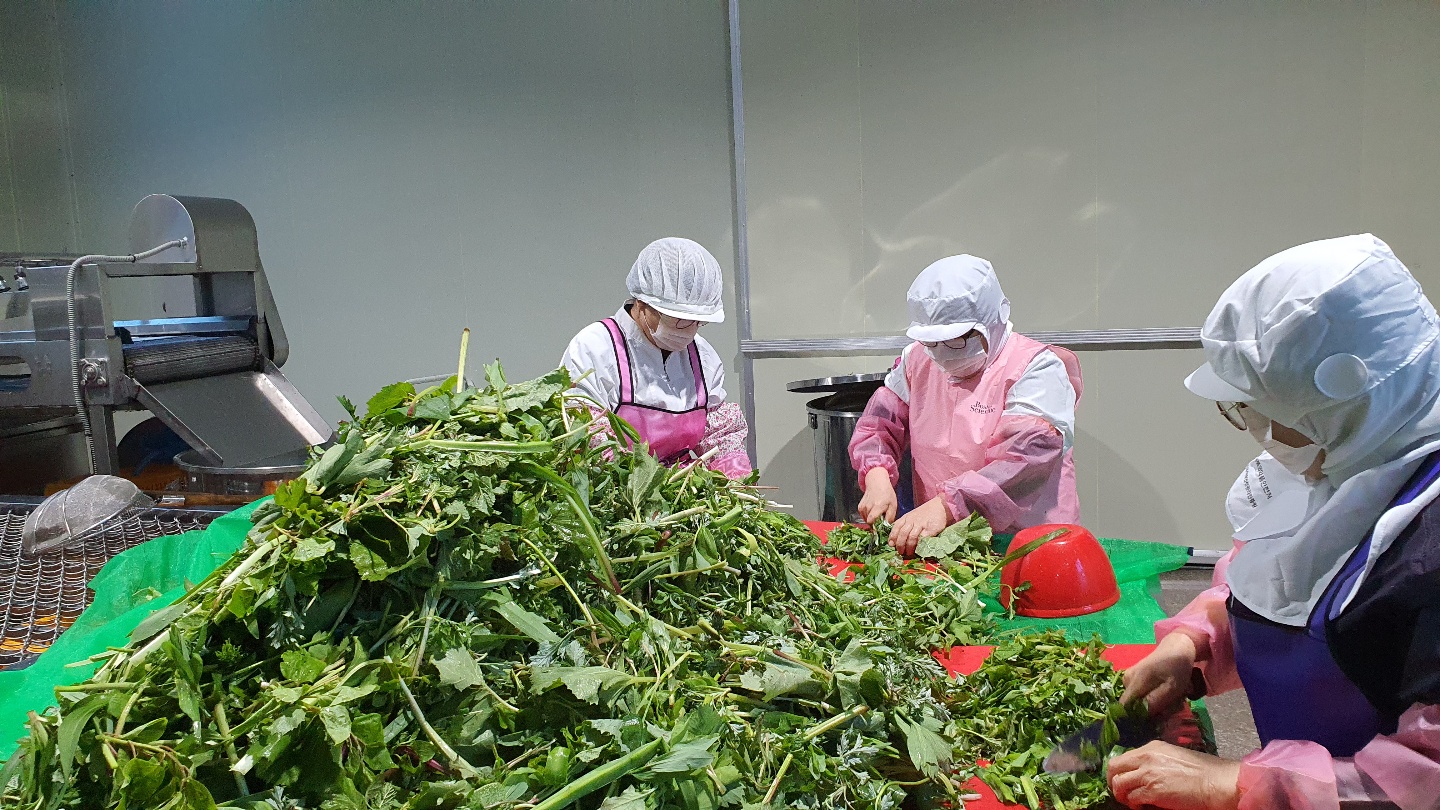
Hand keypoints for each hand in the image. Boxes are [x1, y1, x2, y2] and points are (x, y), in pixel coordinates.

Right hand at [858, 468, 898, 524]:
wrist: (877, 483)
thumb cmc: (887, 494)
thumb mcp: (893, 505)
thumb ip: (890, 517)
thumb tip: (886, 527)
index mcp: (877, 506)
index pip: (872, 521)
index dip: (876, 527)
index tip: (881, 528)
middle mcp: (868, 507)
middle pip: (870, 522)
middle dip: (875, 524)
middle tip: (881, 520)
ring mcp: (863, 507)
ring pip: (866, 520)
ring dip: (872, 520)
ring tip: (877, 514)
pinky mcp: (860, 507)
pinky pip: (864, 517)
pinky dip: (868, 517)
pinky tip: (873, 511)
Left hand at [888, 496, 950, 556]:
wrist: (940, 506)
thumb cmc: (925, 513)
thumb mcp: (912, 516)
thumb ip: (904, 525)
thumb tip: (895, 539)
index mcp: (906, 518)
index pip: (896, 527)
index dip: (893, 537)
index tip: (891, 545)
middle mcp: (912, 521)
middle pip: (902, 533)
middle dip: (900, 544)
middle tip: (900, 552)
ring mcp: (921, 525)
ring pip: (911, 537)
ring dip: (909, 547)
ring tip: (908, 553)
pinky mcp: (930, 529)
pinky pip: (922, 538)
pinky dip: (919, 545)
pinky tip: (918, 550)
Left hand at [1108, 741, 1241, 809]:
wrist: (1216, 783)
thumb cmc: (1203, 772)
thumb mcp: (1174, 756)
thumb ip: (1156, 761)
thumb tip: (1144, 771)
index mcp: (1152, 748)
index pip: (1122, 758)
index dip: (1119, 772)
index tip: (1123, 781)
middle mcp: (1146, 757)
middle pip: (1114, 768)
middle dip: (1114, 782)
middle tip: (1123, 793)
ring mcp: (1148, 774)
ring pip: (1118, 785)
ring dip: (1123, 795)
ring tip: (1134, 802)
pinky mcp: (1152, 791)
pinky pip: (1132, 799)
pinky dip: (1134, 805)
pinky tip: (1143, 806)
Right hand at [1121, 632, 1199, 717]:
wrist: (1177, 647)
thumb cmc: (1176, 666)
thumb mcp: (1172, 686)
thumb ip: (1156, 701)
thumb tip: (1141, 716)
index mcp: (1134, 682)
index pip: (1124, 708)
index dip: (1135, 719)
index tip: (1153, 722)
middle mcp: (1126, 681)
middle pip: (1134, 707)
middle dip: (1152, 712)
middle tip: (1172, 708)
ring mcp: (1129, 678)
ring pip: (1138, 702)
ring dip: (1156, 705)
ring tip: (1173, 700)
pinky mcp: (1134, 678)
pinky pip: (1140, 695)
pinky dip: (1154, 698)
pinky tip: (1166, 694)